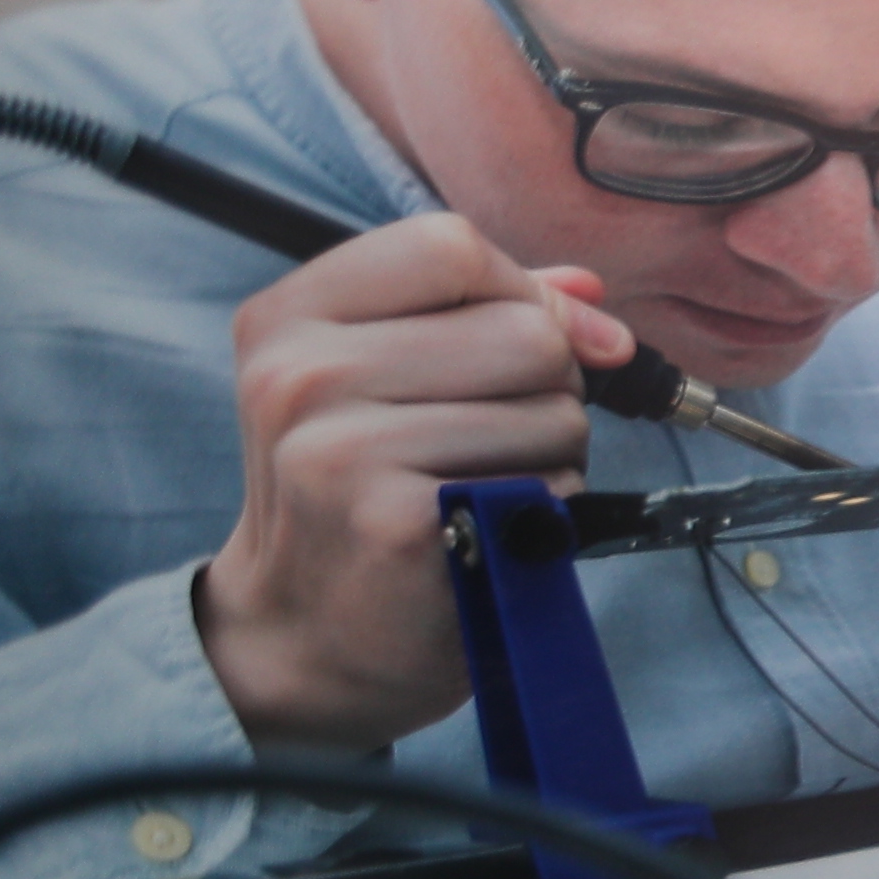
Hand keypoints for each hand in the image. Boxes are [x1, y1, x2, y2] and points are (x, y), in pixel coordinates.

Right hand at [194, 215, 639, 748]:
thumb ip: (481, 313)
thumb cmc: (357, 494)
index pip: (450, 246)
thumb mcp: (380, 378)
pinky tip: (488, 527)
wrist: (304, 633)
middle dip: (549, 385)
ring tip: (483, 486)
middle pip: (526, 330)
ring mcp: (341, 450)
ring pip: (555, 407)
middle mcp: (300, 376)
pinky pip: (550, 481)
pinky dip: (547, 506)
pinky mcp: (400, 522)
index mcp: (288, 318)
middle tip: (490, 438)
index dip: (523, 293)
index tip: (537, 338)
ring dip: (553, 452)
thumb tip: (589, 292)